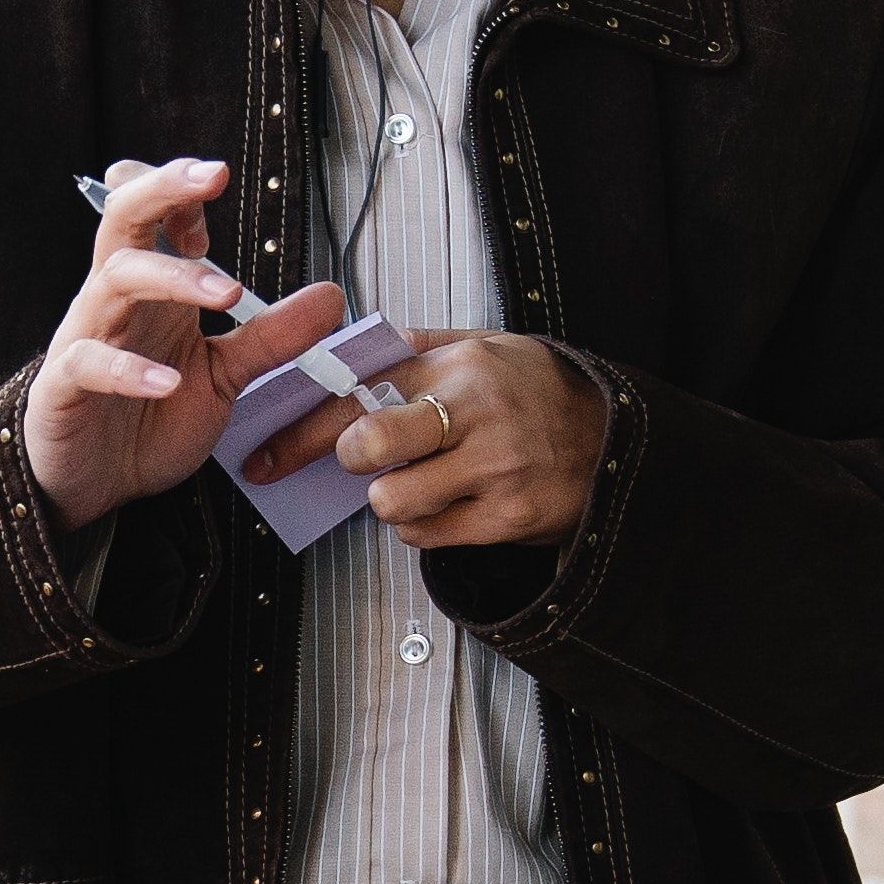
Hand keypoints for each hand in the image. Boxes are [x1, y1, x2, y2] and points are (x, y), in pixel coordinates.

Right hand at [24, 158, 348, 525]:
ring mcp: (86, 339)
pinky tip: (169, 382)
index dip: (184, 192)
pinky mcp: (64, 388)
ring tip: (227, 292)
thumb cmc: (148, 421)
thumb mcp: (224, 376)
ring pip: (113, 280)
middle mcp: (116, 303)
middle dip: (163, 188)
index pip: (158, 217)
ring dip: (172, 277)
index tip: (220, 180)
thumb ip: (271, 337)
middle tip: (211, 176)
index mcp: (152, 294)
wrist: (93, 485)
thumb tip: (331, 297)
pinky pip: (88, 363)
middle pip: (123, 220)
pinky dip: (129, 370)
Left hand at [244, 328, 602, 551]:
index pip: (357, 394)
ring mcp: (493, 468)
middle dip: (353, 461)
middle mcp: (474, 412)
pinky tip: (448, 504)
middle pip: (368, 445)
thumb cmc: (539, 392)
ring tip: (421, 482)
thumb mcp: (487, 347)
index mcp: (458, 365)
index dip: (302, 431)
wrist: (614, 438)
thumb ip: (419, 346)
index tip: (269, 454)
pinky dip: (424, 528)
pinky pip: (428, 536)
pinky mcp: (506, 517)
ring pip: (393, 501)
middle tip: (367, 461)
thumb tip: (350, 346)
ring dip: (393, 500)